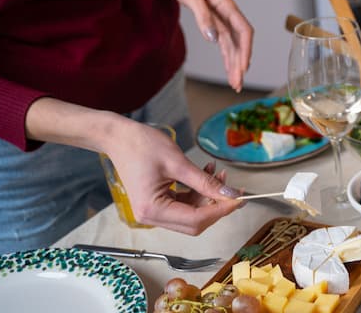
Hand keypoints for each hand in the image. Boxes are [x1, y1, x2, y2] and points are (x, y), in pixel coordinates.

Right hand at [104, 121, 242, 233]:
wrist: (120, 137)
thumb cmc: (142, 146)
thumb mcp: (178, 163)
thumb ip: (205, 181)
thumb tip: (229, 194)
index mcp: (152, 210)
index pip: (196, 219)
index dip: (221, 210)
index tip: (240, 198)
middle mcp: (151, 217)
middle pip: (195, 222)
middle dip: (216, 205)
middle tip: (233, 187)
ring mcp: (153, 211)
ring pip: (192, 213)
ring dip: (208, 196)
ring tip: (218, 173)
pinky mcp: (157, 203)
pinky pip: (184, 204)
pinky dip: (198, 191)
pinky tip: (206, 172)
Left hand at [165, 0, 252, 91]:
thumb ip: (203, 17)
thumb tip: (214, 38)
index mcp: (226, 5)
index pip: (243, 31)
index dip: (245, 50)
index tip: (243, 68)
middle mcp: (227, 12)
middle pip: (240, 41)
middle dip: (240, 63)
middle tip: (237, 84)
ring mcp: (221, 16)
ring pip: (232, 43)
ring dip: (234, 62)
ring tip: (235, 82)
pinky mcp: (212, 18)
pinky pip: (223, 39)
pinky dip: (226, 54)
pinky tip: (228, 66)